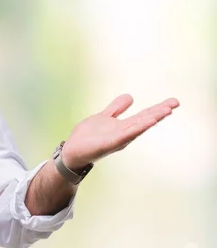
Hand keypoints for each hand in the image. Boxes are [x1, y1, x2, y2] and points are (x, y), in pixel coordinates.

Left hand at [61, 94, 179, 169]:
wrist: (72, 151)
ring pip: (138, 127)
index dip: (157, 109)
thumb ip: (116, 108)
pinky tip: (148, 122)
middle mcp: (123, 133)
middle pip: (144, 120)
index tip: (173, 102)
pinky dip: (137, 129)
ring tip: (166, 110)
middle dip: (159, 112)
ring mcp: (117, 139)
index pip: (143, 116)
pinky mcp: (109, 143)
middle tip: (176, 102)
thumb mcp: (104, 117)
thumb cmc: (88, 137)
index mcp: (123, 127)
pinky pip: (125, 135)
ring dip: (152, 118)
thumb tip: (130, 96)